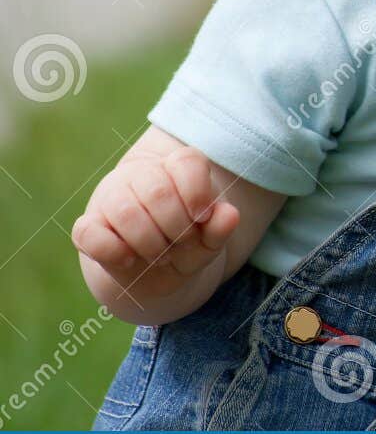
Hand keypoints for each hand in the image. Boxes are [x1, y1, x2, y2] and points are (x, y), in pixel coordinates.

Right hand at [72, 145, 239, 300]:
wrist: (154, 271)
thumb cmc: (186, 246)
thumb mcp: (209, 241)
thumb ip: (220, 228)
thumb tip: (230, 215)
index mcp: (177, 169)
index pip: (186, 162)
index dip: (197, 193)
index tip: (202, 218)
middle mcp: (142, 176)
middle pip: (158, 190)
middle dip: (176, 228)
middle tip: (181, 244)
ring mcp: (111, 198)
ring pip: (125, 210)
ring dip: (150, 242)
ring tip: (161, 256)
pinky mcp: (88, 226)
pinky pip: (88, 232)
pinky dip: (113, 250)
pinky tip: (129, 261)